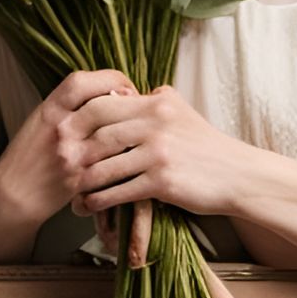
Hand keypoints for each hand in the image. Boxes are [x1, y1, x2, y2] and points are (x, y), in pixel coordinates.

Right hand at [0, 68, 143, 242]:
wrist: (14, 194)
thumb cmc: (29, 154)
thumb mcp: (42, 119)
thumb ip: (71, 104)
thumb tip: (113, 92)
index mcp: (49, 109)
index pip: (82, 81)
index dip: (110, 78)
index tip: (124, 86)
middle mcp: (60, 128)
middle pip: (104, 104)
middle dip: (129, 103)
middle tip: (141, 107)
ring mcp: (71, 154)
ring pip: (114, 133)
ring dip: (133, 130)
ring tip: (142, 130)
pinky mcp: (81, 178)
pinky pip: (113, 162)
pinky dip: (127, 156)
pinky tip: (134, 154)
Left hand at [64, 83, 269, 297]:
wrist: (237, 174)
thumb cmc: (206, 145)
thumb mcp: (182, 111)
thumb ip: (153, 100)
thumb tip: (124, 91)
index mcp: (157, 102)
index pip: (105, 103)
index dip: (79, 118)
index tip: (64, 133)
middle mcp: (156, 122)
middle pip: (99, 133)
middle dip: (75, 150)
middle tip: (59, 163)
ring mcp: (159, 152)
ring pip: (105, 164)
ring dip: (82, 180)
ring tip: (70, 190)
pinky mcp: (163, 181)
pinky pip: (120, 190)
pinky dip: (100, 200)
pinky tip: (89, 206)